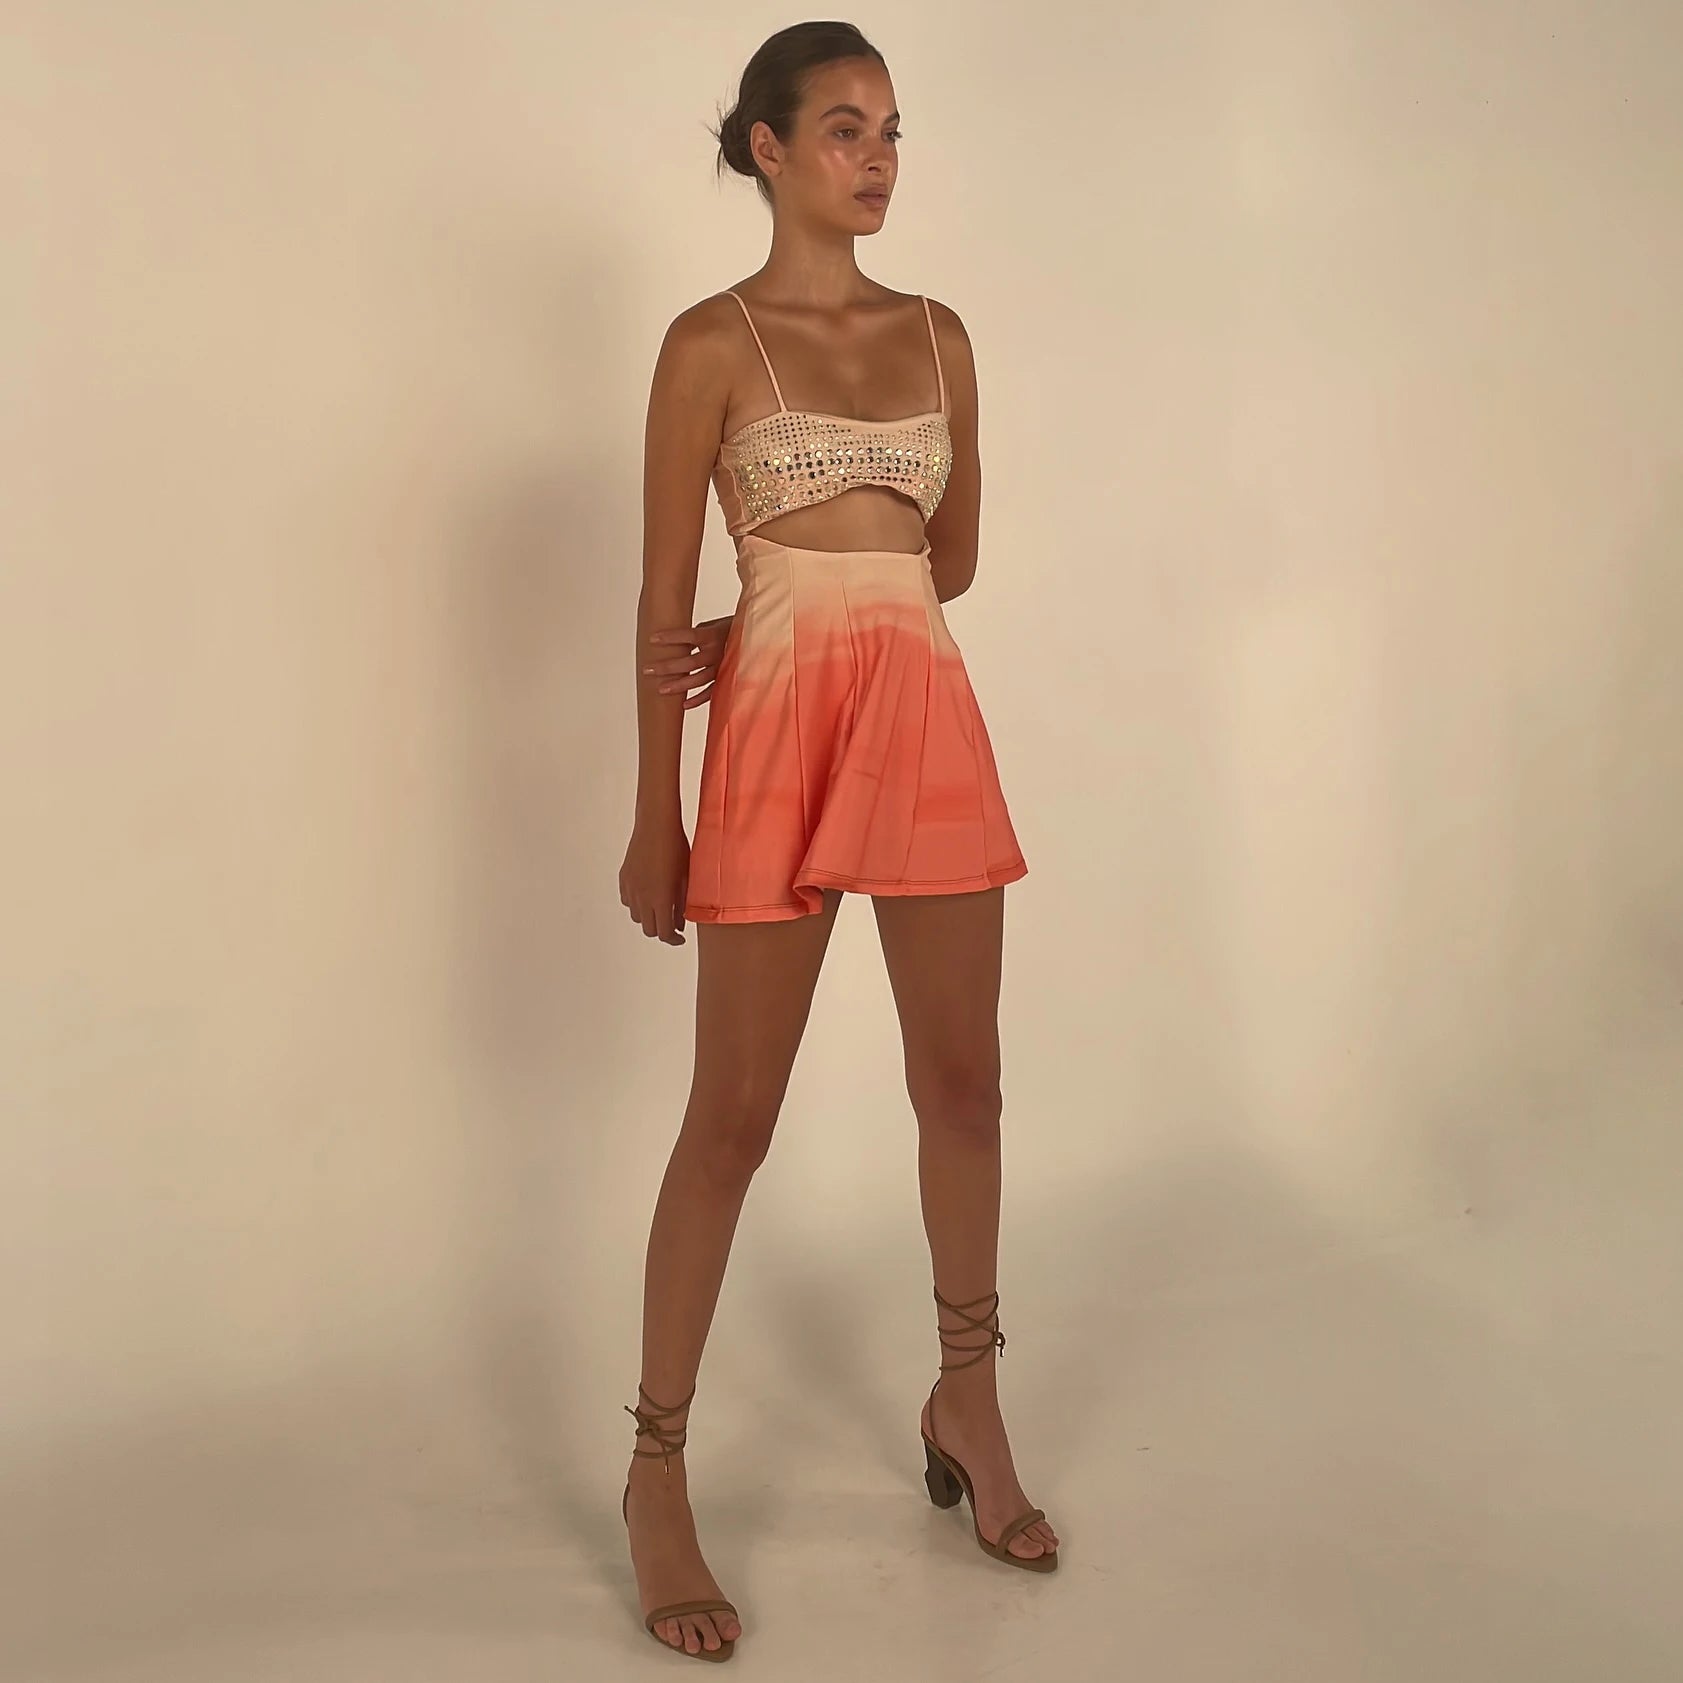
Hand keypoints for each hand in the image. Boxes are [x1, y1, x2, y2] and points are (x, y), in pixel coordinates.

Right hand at [619, 817, 690, 944]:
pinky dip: (637, 904)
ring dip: (649, 917)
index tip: (680, 938)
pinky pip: (628, 900)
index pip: (664, 933)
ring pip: (636, 916)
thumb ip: (682, 903)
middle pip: (649, 929)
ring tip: (661, 908)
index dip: (673, 939)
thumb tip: (680, 922)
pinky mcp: (624, 878)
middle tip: (673, 924)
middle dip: (662, 930)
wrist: (656, 823)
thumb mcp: (686, 877)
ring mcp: (631, 888)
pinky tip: (648, 895)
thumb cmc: (677, 846)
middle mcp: (643, 897)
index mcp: (661, 899)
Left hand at [642, 614, 733, 708]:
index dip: (670, 637)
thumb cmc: (733, 630)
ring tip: (660, 689)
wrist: (759, 639)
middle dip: (667, 666)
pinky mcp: (726, 679)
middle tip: (648, 670)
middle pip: (689, 662)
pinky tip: (683, 704)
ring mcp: (722, 667)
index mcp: (713, 636)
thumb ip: (697, 634)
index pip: (689, 635)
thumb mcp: (716, 625)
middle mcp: (717, 652)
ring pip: (698, 679)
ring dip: (679, 685)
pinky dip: (698, 700)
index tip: (652, 639)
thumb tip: (677, 644)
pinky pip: (712, 692)